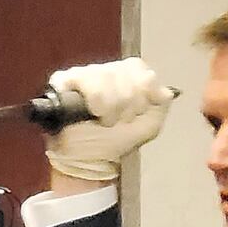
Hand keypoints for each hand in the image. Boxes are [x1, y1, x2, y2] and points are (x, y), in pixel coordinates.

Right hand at [44, 57, 173, 184]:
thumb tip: (164, 90)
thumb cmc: (116, 141)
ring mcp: (83, 74)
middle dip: (127, 104)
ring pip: (107, 76)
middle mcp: (104, 72)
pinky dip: (96, 103)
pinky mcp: (63, 80)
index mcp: (125, 77)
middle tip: (119, 120)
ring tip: (106, 121)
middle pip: (124, 73)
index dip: (141, 90)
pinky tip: (93, 114)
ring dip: (111, 107)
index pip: (136, 66)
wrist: (90, 159)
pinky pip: (86, 81)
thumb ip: (161, 103)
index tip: (136, 112)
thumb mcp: (149, 124)